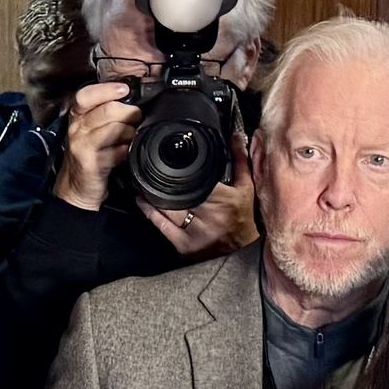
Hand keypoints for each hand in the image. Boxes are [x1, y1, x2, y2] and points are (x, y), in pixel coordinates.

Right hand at [53, 83, 140, 210]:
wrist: (76, 187)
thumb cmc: (89, 153)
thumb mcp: (91, 128)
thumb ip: (106, 110)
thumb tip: (132, 98)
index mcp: (77, 116)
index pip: (86, 95)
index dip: (107, 90)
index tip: (125, 89)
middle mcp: (77, 129)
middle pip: (108, 110)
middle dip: (130, 112)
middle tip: (136, 118)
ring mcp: (82, 146)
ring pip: (115, 129)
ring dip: (130, 132)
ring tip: (130, 137)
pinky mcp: (91, 163)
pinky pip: (117, 151)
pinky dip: (126, 151)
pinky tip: (124, 153)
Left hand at [137, 128, 257, 256]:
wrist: (242, 252)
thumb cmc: (243, 218)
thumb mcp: (246, 188)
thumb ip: (240, 161)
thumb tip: (235, 136)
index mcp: (224, 199)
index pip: (198, 180)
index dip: (183, 170)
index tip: (170, 158)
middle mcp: (208, 216)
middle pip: (179, 193)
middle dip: (165, 182)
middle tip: (152, 168)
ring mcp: (194, 232)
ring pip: (167, 208)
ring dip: (153, 194)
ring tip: (143, 182)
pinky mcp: (183, 245)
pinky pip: (161, 225)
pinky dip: (150, 212)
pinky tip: (142, 201)